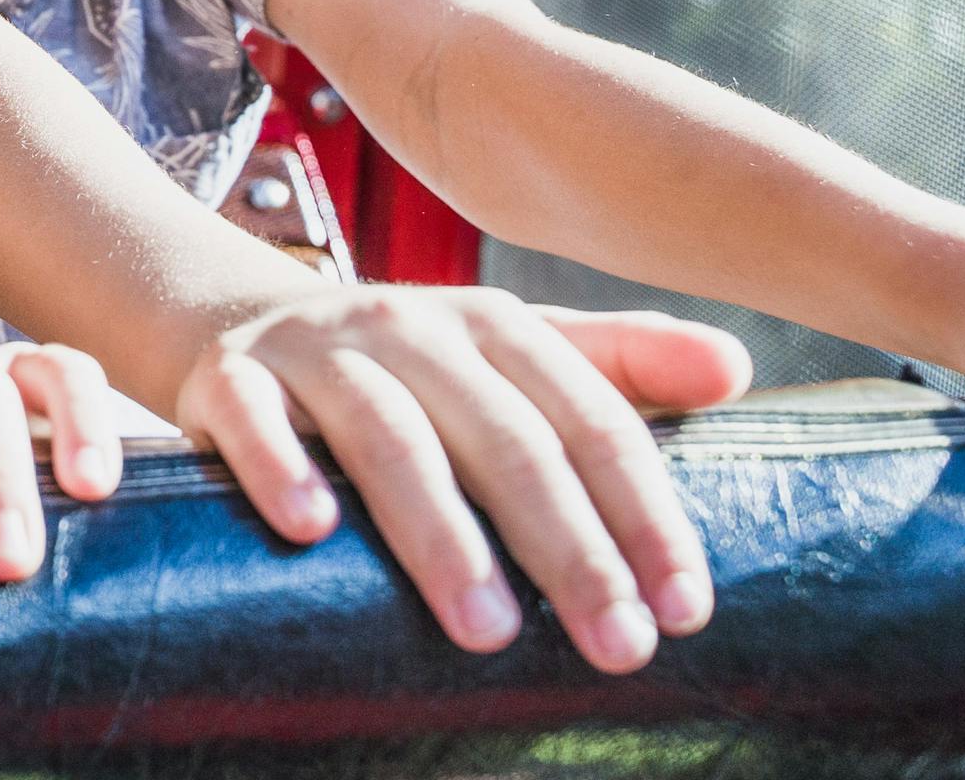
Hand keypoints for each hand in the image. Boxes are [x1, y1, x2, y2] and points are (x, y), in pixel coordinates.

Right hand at [174, 290, 747, 673]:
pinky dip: (282, 468)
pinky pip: (253, 420)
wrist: (232, 321)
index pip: (588, 420)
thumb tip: (736, 367)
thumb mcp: (509, 353)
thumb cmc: (400, 367)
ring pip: (388, 435)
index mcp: (494, 326)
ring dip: (442, 534)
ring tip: (487, 628)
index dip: (643, 512)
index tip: (685, 607)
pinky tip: (315, 531)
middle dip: (567, 546)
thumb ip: (620, 364)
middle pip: (503, 437)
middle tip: (617, 643)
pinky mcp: (228, 378)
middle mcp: (410, 326)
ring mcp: (315, 350)